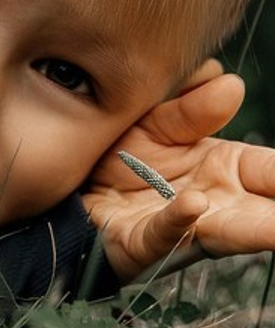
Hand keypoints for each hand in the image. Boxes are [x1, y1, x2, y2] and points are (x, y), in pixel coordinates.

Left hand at [84, 62, 274, 280]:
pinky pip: (164, 232)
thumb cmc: (123, 161)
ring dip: (256, 229)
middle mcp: (213, 204)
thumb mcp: (157, 125)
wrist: (72, 191)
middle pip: (263, 209)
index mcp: (224, 170)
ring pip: (229, 231)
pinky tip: (194, 205)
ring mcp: (182, 227)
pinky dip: (179, 220)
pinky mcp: (143, 242)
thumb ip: (190, 109)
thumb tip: (229, 85)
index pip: (270, 171)